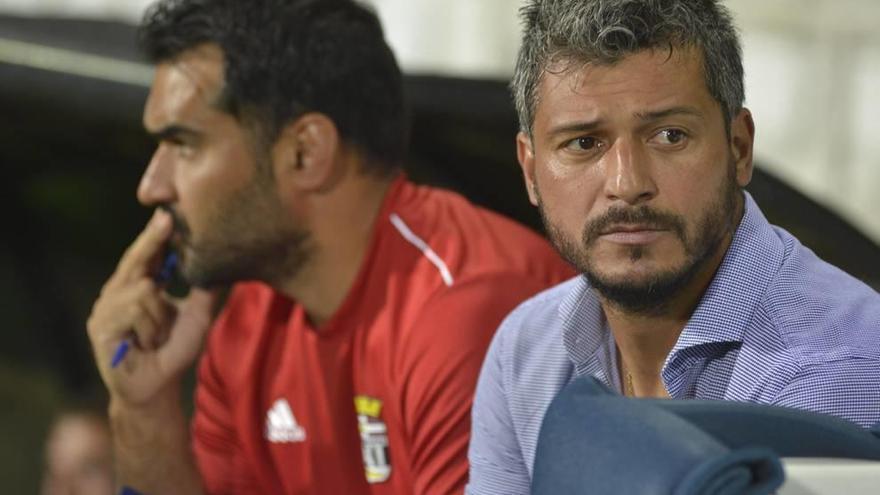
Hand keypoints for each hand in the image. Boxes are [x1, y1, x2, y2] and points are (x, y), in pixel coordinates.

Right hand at [88, 209, 216, 406]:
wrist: (157, 388)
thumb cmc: (174, 351)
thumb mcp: (197, 317)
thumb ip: (205, 292)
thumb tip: (221, 263)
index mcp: (136, 287)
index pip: (145, 256)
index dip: (155, 236)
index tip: (167, 214)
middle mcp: (116, 293)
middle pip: (136, 260)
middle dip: (153, 243)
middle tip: (166, 220)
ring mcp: (104, 310)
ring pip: (144, 291)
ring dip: (160, 317)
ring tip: (157, 336)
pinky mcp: (100, 328)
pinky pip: (135, 311)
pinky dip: (150, 327)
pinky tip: (147, 342)